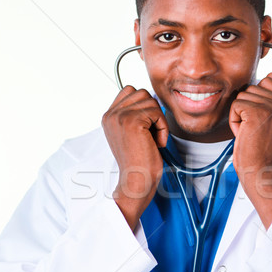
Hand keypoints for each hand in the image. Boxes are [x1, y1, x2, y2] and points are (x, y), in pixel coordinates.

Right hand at [102, 87, 168, 229]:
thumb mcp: (131, 134)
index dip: (144, 106)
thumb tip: (150, 98)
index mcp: (109, 117)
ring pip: (150, 100)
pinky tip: (156, 142)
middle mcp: (111, 114)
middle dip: (152, 112)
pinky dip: (162, 127)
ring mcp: (120, 116)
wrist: (136, 180)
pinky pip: (157, 112)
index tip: (145, 128)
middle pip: (142, 93)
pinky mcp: (132, 121)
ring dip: (158, 120)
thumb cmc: (139, 162)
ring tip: (152, 138)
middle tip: (150, 134)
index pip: (130, 91)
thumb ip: (134, 115)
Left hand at [229, 74, 271, 227]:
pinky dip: (234, 120)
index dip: (258, 100)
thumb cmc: (262, 148)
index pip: (268, 82)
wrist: (260, 169)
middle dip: (247, 108)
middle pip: (253, 87)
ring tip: (250, 131)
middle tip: (255, 129)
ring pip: (242, 96)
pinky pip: (235, 105)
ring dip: (240, 114)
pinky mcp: (256, 112)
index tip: (262, 121)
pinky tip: (244, 133)